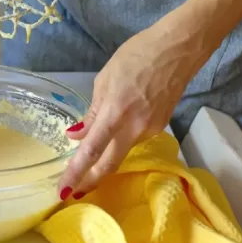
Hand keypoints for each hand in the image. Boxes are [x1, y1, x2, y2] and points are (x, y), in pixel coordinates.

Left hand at [59, 7, 213, 199]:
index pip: (91, 150)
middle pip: (110, 164)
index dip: (76, 172)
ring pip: (122, 150)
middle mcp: (134, 127)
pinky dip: (122, 138)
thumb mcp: (105, 80)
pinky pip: (135, 138)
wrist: (178, 50)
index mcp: (115, 112)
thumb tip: (77, 136)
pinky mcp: (160, 127)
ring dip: (106, 156)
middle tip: (73, 192)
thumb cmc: (136, 56)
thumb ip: (92, 113)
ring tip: (91, 155)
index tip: (63, 189)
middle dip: (90, 181)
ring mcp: (150, 129)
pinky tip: (121, 125)